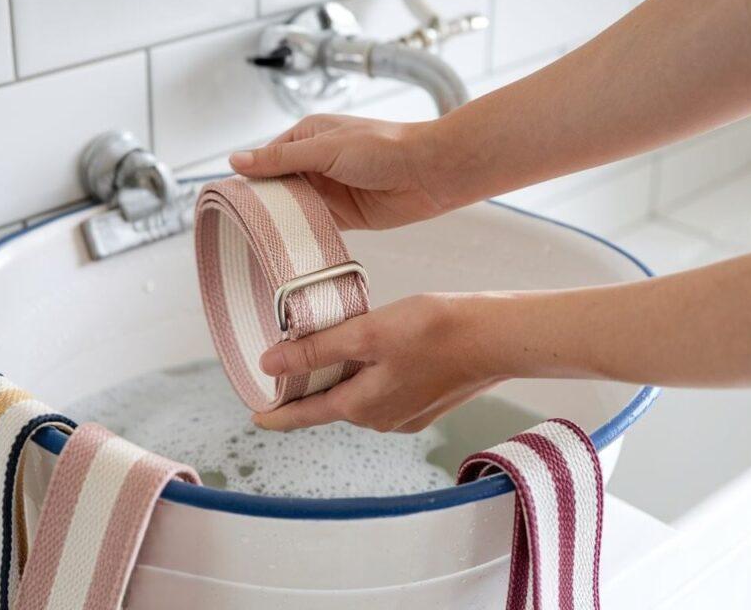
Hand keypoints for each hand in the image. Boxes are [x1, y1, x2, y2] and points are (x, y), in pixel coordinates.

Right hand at [228, 114, 450, 229]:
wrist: (428, 172)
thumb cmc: (384, 148)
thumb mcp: (324, 149)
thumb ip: (280, 159)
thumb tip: (236, 160)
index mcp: (308, 136)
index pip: (267, 158)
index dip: (250, 177)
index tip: (231, 197)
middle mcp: (316, 162)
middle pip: (278, 185)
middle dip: (264, 202)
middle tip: (241, 222)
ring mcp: (329, 189)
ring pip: (294, 207)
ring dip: (283, 219)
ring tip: (259, 236)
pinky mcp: (343, 215)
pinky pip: (313, 225)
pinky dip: (302, 233)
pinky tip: (287, 244)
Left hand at [252, 293, 506, 432]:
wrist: (495, 338)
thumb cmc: (436, 331)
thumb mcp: (367, 333)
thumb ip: (316, 350)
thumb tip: (269, 364)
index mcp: (361, 406)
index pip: (305, 414)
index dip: (277, 413)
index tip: (256, 415)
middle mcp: (380, 419)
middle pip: (331, 403)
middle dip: (308, 388)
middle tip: (285, 370)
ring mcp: (405, 413)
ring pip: (357, 395)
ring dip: (339, 378)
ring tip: (323, 353)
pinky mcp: (424, 400)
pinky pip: (381, 390)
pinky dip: (366, 375)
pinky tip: (367, 351)